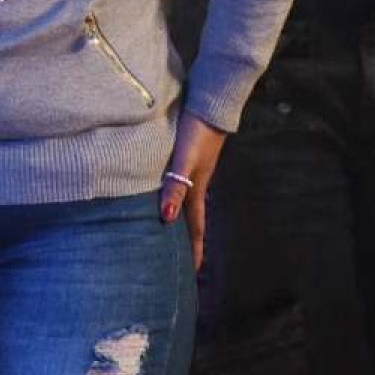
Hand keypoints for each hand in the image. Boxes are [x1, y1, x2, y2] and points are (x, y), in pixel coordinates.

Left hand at [159, 111, 226, 270]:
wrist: (210, 100)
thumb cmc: (196, 131)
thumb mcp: (186, 160)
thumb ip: (176, 186)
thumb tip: (166, 218)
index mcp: (196, 188)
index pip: (195, 226)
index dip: (194, 249)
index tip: (193, 274)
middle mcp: (195, 181)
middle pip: (190, 216)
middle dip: (187, 239)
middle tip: (180, 261)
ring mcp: (193, 168)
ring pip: (184, 199)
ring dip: (179, 217)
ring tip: (170, 231)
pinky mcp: (187, 153)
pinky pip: (179, 183)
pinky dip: (173, 194)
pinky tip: (165, 191)